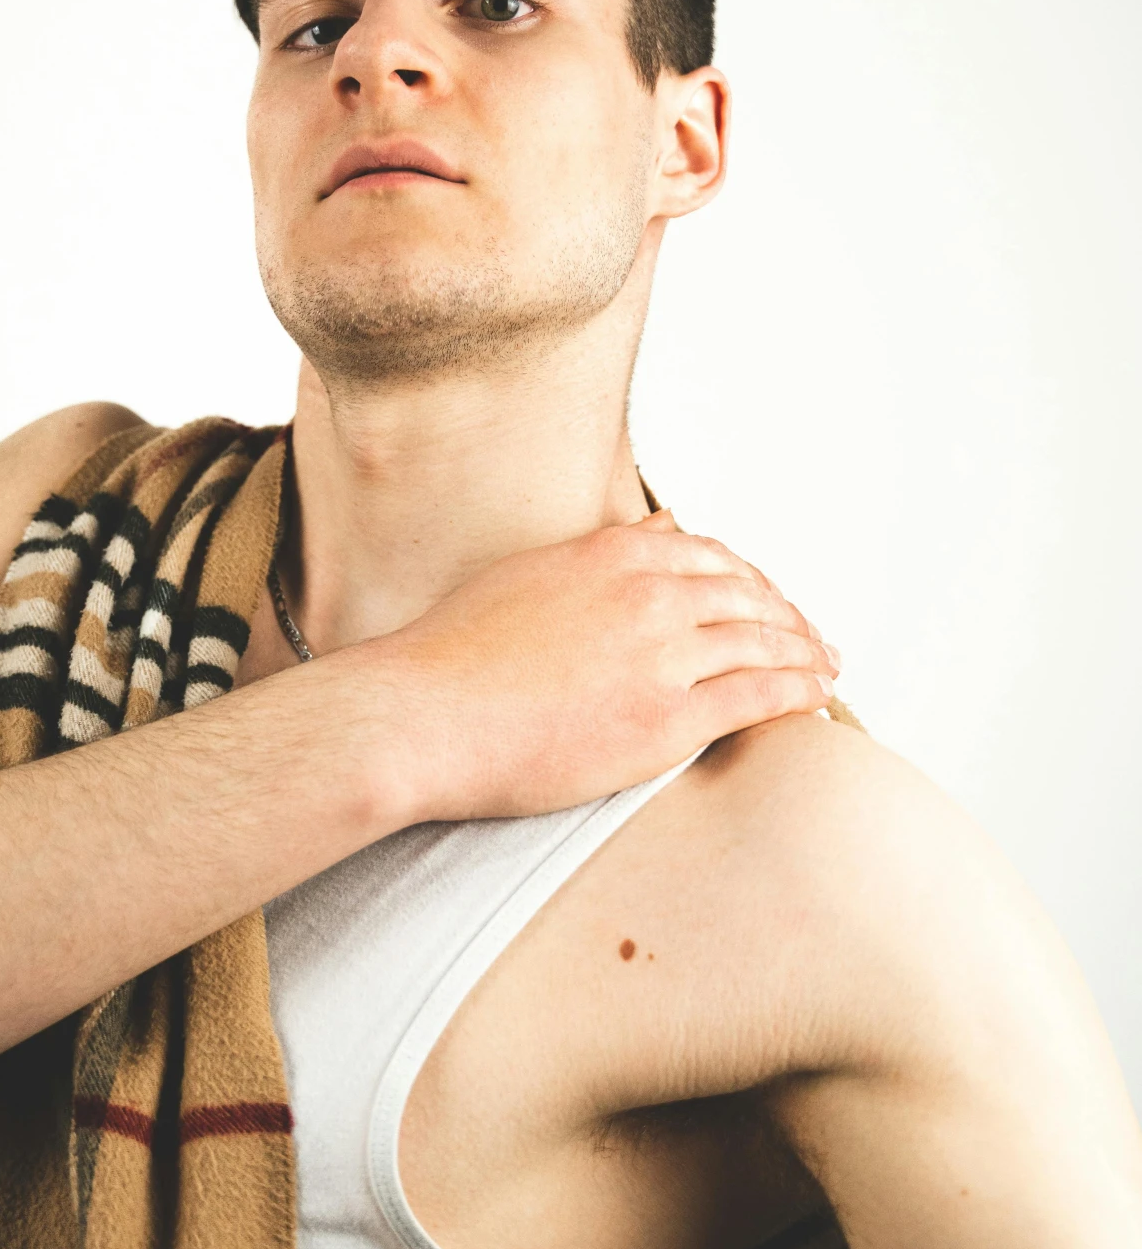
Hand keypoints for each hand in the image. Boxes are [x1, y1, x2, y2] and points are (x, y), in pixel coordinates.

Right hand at [376, 510, 838, 821]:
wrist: (422, 715)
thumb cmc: (453, 656)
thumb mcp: (530, 574)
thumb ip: (601, 552)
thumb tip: (657, 528)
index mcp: (614, 554)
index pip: (712, 556)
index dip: (753, 580)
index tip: (768, 601)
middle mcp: (648, 594)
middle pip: (750, 596)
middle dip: (791, 618)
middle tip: (814, 640)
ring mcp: (661, 656)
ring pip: (764, 643)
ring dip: (807, 655)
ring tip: (826, 671)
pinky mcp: (666, 721)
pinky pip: (758, 698)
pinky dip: (799, 695)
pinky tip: (817, 701)